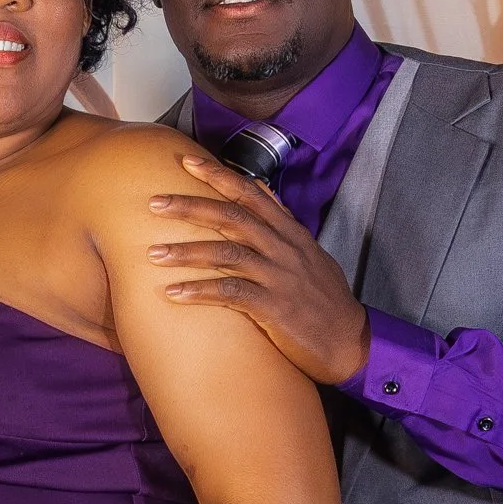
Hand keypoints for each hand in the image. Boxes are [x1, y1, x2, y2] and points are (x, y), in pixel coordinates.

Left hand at [148, 152, 371, 384]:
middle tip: (155, 203)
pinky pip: (231, 294)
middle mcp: (284, 249)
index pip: (251, 194)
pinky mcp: (275, 308)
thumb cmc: (324, 300)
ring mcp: (280, 277)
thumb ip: (282, 220)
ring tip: (153, 254)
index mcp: (290, 234)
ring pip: (227, 253)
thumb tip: (262, 188)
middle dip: (191, 207)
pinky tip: (174, 294)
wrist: (349, 342)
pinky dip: (200, 292)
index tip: (186, 161)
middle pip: (232, 217)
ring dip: (186, 252)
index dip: (218, 175)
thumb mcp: (309, 252)